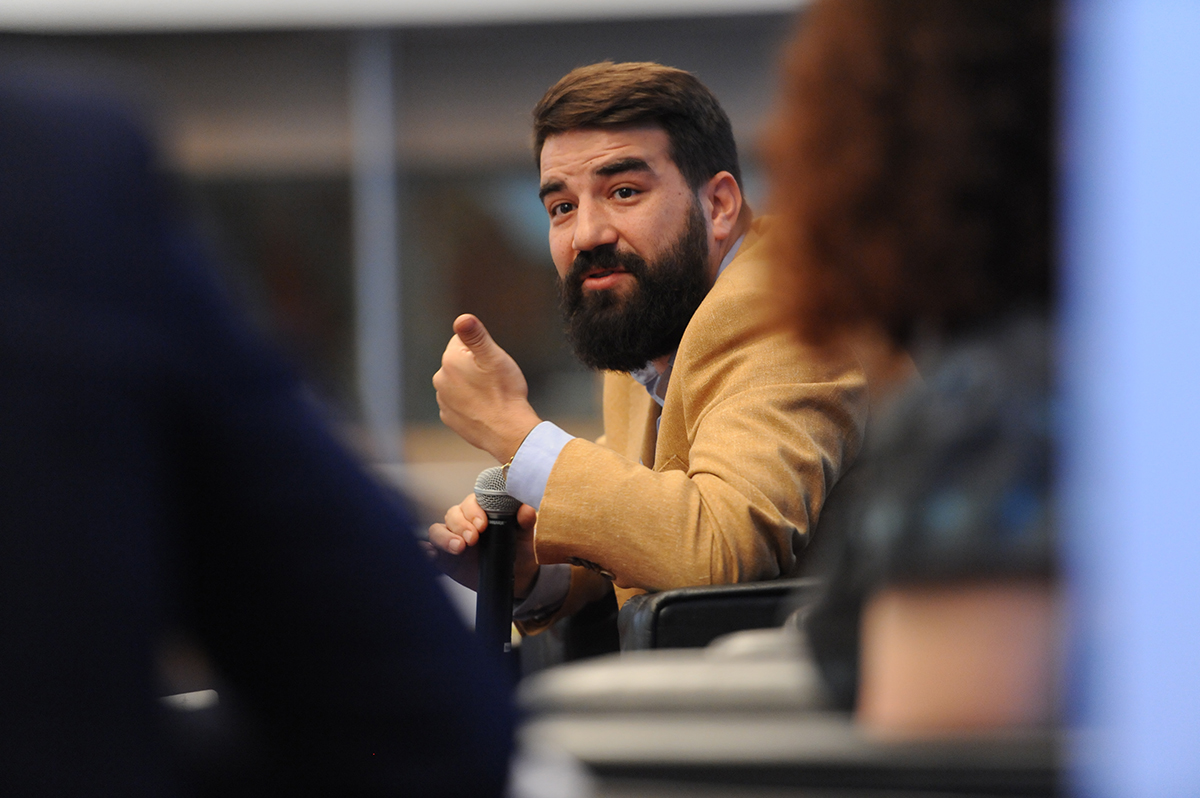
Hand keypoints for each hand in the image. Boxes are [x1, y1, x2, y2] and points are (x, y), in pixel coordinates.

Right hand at [426, 493, 539, 596]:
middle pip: (453, 514)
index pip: (472, 502)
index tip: (482, 524)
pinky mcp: (444, 557)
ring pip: (438, 529)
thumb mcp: (526, 538)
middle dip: (460, 525)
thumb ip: (525, 523)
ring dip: (445, 537)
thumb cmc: (521, 551)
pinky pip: (430, 549)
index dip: (474, 511)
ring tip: (459, 548)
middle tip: (472, 539)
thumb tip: (527, 510)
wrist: (517, 578)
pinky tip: (430, 554)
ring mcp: (453, 538)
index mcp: (483, 511)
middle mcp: (465, 522)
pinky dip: (427, 549)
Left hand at [432, 314, 541, 462]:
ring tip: (492, 396)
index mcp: (450, 360)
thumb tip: (462, 318)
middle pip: (460, 362)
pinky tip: (486, 409)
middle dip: (475, 367)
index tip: (492, 364)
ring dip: (473, 386)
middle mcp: (440, 379)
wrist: (507, 432)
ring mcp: (443, 401)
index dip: (481, 350)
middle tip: (494, 380)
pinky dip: (470, 404)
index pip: (462, 341)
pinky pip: (459, 403)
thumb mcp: (494, 357)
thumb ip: (475, 336)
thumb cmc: (504, 392)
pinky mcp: (449, 418)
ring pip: (460, 383)